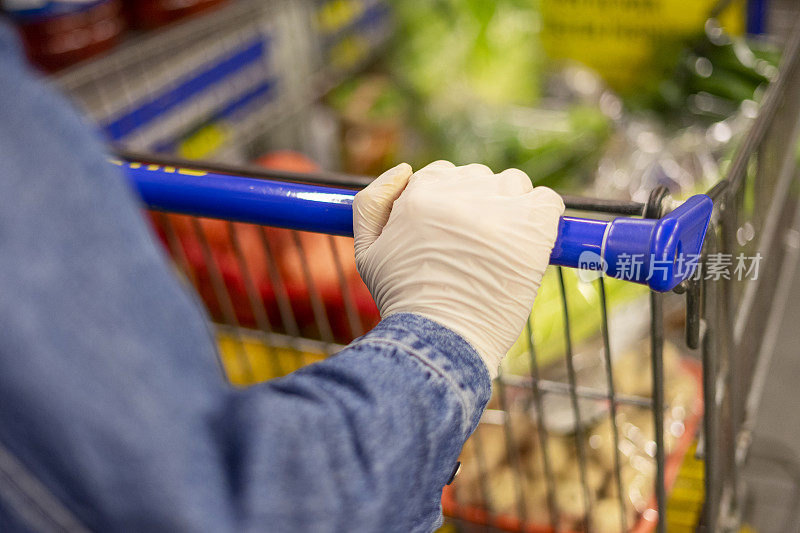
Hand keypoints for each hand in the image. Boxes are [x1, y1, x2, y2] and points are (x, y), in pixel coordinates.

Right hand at [353, 161, 563, 378]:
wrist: (441, 338)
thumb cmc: (403, 300)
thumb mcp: (367, 251)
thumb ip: (372, 203)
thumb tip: (404, 169)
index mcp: (421, 190)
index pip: (442, 174)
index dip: (447, 204)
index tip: (451, 233)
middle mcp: (461, 189)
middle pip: (478, 177)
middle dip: (478, 204)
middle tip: (475, 247)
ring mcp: (500, 205)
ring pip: (513, 185)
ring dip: (511, 207)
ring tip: (503, 246)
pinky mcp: (533, 225)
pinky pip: (548, 201)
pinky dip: (543, 216)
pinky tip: (530, 243)